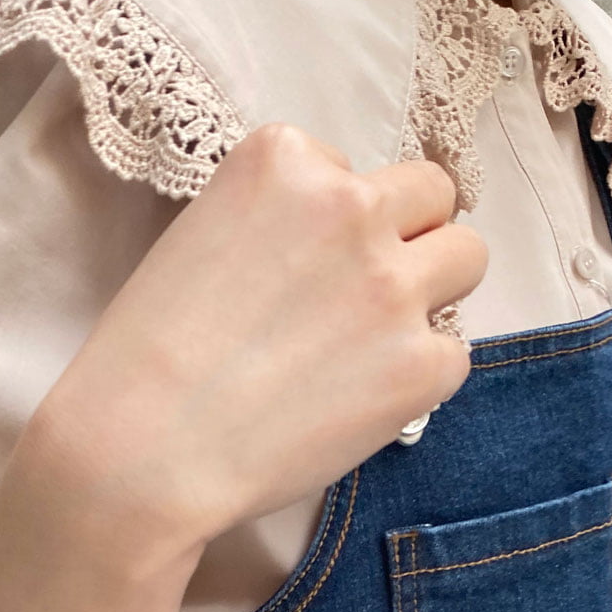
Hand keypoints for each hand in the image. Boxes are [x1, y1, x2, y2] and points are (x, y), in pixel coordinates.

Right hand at [32, 122, 488, 554]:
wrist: (143, 450)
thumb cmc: (148, 357)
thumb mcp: (200, 238)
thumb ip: (278, 221)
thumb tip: (333, 250)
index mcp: (285, 161)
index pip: (350, 170)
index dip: (331, 224)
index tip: (295, 270)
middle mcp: (349, 206)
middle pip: (432, 195)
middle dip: (408, 236)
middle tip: (363, 294)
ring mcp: (393, 284)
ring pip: (468, 257)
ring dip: (434, 291)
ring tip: (375, 341)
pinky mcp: (421, 363)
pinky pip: (453, 352)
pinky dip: (418, 376)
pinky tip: (359, 400)